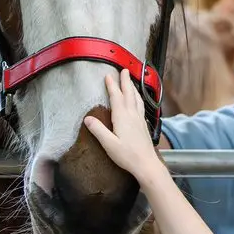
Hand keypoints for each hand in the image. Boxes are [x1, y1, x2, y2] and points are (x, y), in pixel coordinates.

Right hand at [83, 71, 166, 185]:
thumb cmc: (127, 155)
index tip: (108, 75)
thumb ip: (98, 130)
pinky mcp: (143, 125)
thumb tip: (87, 119)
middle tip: (124, 70)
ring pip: (137, 99)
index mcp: (122, 117)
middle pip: (129, 94)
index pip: (116, 97)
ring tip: (131, 81)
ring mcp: (140, 120)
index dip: (112, 85)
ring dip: (133, 88)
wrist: (146, 164)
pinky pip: (140, 106)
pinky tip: (138, 101)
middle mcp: (132, 116)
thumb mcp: (108, 144)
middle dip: (125, 81)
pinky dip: (138, 99)